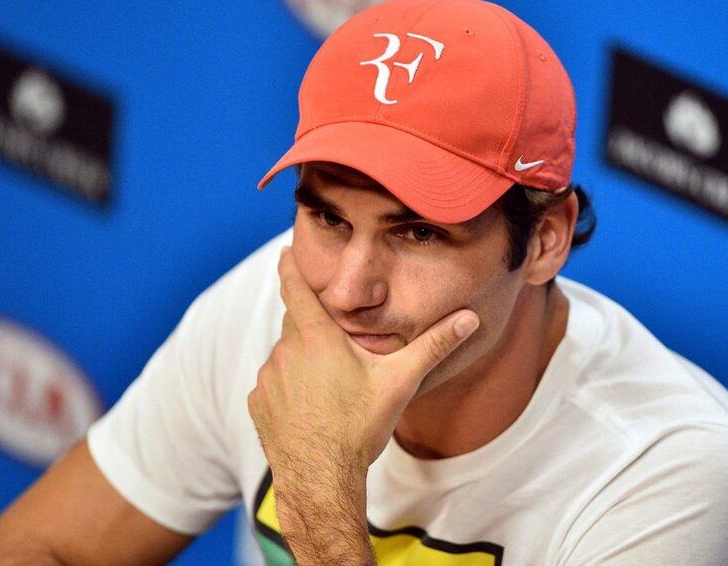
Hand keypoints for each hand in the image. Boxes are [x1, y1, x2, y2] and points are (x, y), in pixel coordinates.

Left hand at [248, 246, 479, 477]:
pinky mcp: (258, 402)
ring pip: (285, 355)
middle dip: (314, 327)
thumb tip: (470, 318)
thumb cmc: (360, 427)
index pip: (296, 289)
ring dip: (302, 360)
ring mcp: (268, 378)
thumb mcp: (400, 382)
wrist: (322, 479)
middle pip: (296, 324)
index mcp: (318, 338)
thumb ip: (434, 346)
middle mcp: (286, 351)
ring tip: (328, 387)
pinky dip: (288, 386)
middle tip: (337, 347)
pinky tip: (310, 406)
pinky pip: (273, 382)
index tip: (285, 249)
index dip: (290, 266)